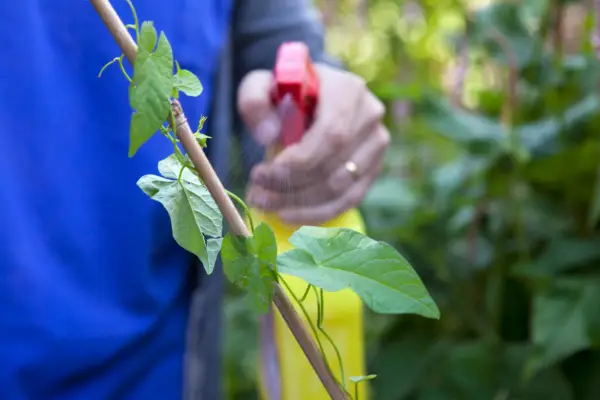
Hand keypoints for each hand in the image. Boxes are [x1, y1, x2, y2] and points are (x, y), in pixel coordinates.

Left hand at [237, 64, 389, 224]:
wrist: (312, 98)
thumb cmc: (285, 92)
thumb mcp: (261, 85)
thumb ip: (255, 101)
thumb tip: (268, 136)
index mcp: (347, 89)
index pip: (331, 134)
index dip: (299, 161)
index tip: (262, 174)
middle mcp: (370, 115)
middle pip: (334, 164)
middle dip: (291, 185)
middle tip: (256, 194)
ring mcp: (377, 144)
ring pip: (339, 187)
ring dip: (298, 203)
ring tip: (264, 202)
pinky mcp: (374, 168)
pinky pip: (349, 200)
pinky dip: (316, 213)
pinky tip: (287, 214)